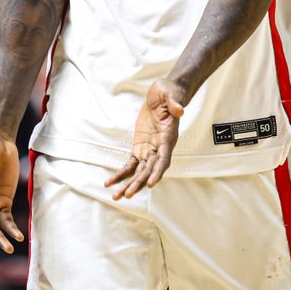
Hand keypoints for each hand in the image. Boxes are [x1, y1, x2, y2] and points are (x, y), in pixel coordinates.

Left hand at [106, 78, 185, 199]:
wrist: (163, 93)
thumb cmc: (169, 93)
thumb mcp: (171, 95)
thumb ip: (174, 104)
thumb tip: (179, 110)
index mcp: (168, 138)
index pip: (164, 159)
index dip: (157, 171)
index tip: (151, 184)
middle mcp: (160, 148)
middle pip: (149, 170)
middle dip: (138, 183)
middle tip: (127, 195)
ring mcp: (149, 149)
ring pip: (139, 171)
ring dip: (128, 184)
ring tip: (116, 196)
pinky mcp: (140, 147)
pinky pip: (130, 164)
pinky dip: (121, 173)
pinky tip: (111, 183)